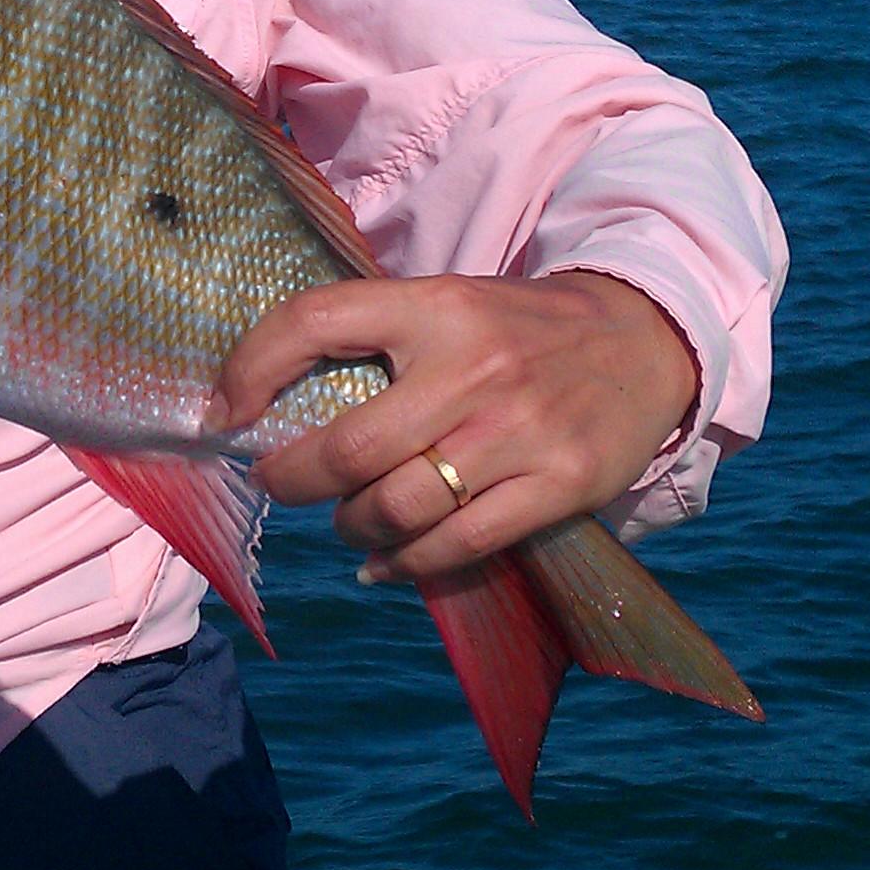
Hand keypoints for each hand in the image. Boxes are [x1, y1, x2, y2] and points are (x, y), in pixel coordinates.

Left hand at [214, 272, 698, 585]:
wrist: (644, 340)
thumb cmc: (519, 330)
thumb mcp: (450, 305)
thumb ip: (378, 340)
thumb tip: (270, 399)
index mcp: (436, 306)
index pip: (316, 321)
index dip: (251, 367)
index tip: (224, 411)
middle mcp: (474, 367)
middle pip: (348, 449)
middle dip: (292, 478)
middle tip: (278, 482)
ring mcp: (519, 431)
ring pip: (398, 508)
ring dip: (352, 524)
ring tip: (349, 520)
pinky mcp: (559, 485)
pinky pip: (458, 546)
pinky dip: (404, 564)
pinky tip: (383, 563)